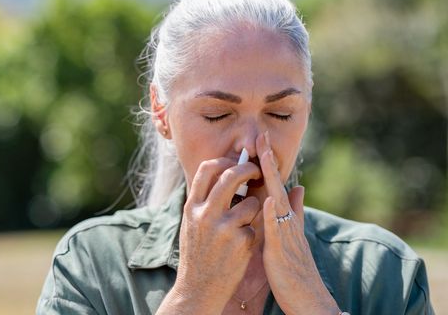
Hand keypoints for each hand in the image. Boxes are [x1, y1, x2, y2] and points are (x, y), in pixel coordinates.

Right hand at [163, 157, 262, 313]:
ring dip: (253, 211)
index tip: (235, 162)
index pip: (206, 169)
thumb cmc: (197, 254)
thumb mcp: (191, 224)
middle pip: (231, 176)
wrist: (198, 288)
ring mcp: (224, 228)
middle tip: (258, 172)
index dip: (224, 160)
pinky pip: (255, 227)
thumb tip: (220, 174)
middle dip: (249, 169)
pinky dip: (251, 234)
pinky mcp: (241, 242)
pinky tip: (240, 248)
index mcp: (192, 207)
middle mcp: (206, 214)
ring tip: (242, 227)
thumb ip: (203, 201)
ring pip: (251, 203)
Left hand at [257, 131, 339, 314]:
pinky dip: (274, 214)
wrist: (305, 296)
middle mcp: (287, 220)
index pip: (275, 184)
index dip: (268, 164)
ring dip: (271, 179)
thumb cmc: (294, 266)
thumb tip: (298, 187)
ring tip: (262, 157)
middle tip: (261, 136)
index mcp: (285, 217)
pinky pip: (278, 229)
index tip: (260, 142)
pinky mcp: (282, 250)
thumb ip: (294, 211)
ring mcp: (286, 234)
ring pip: (278, 201)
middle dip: (268, 161)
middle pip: (277, 185)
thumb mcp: (291, 234)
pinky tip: (269, 199)